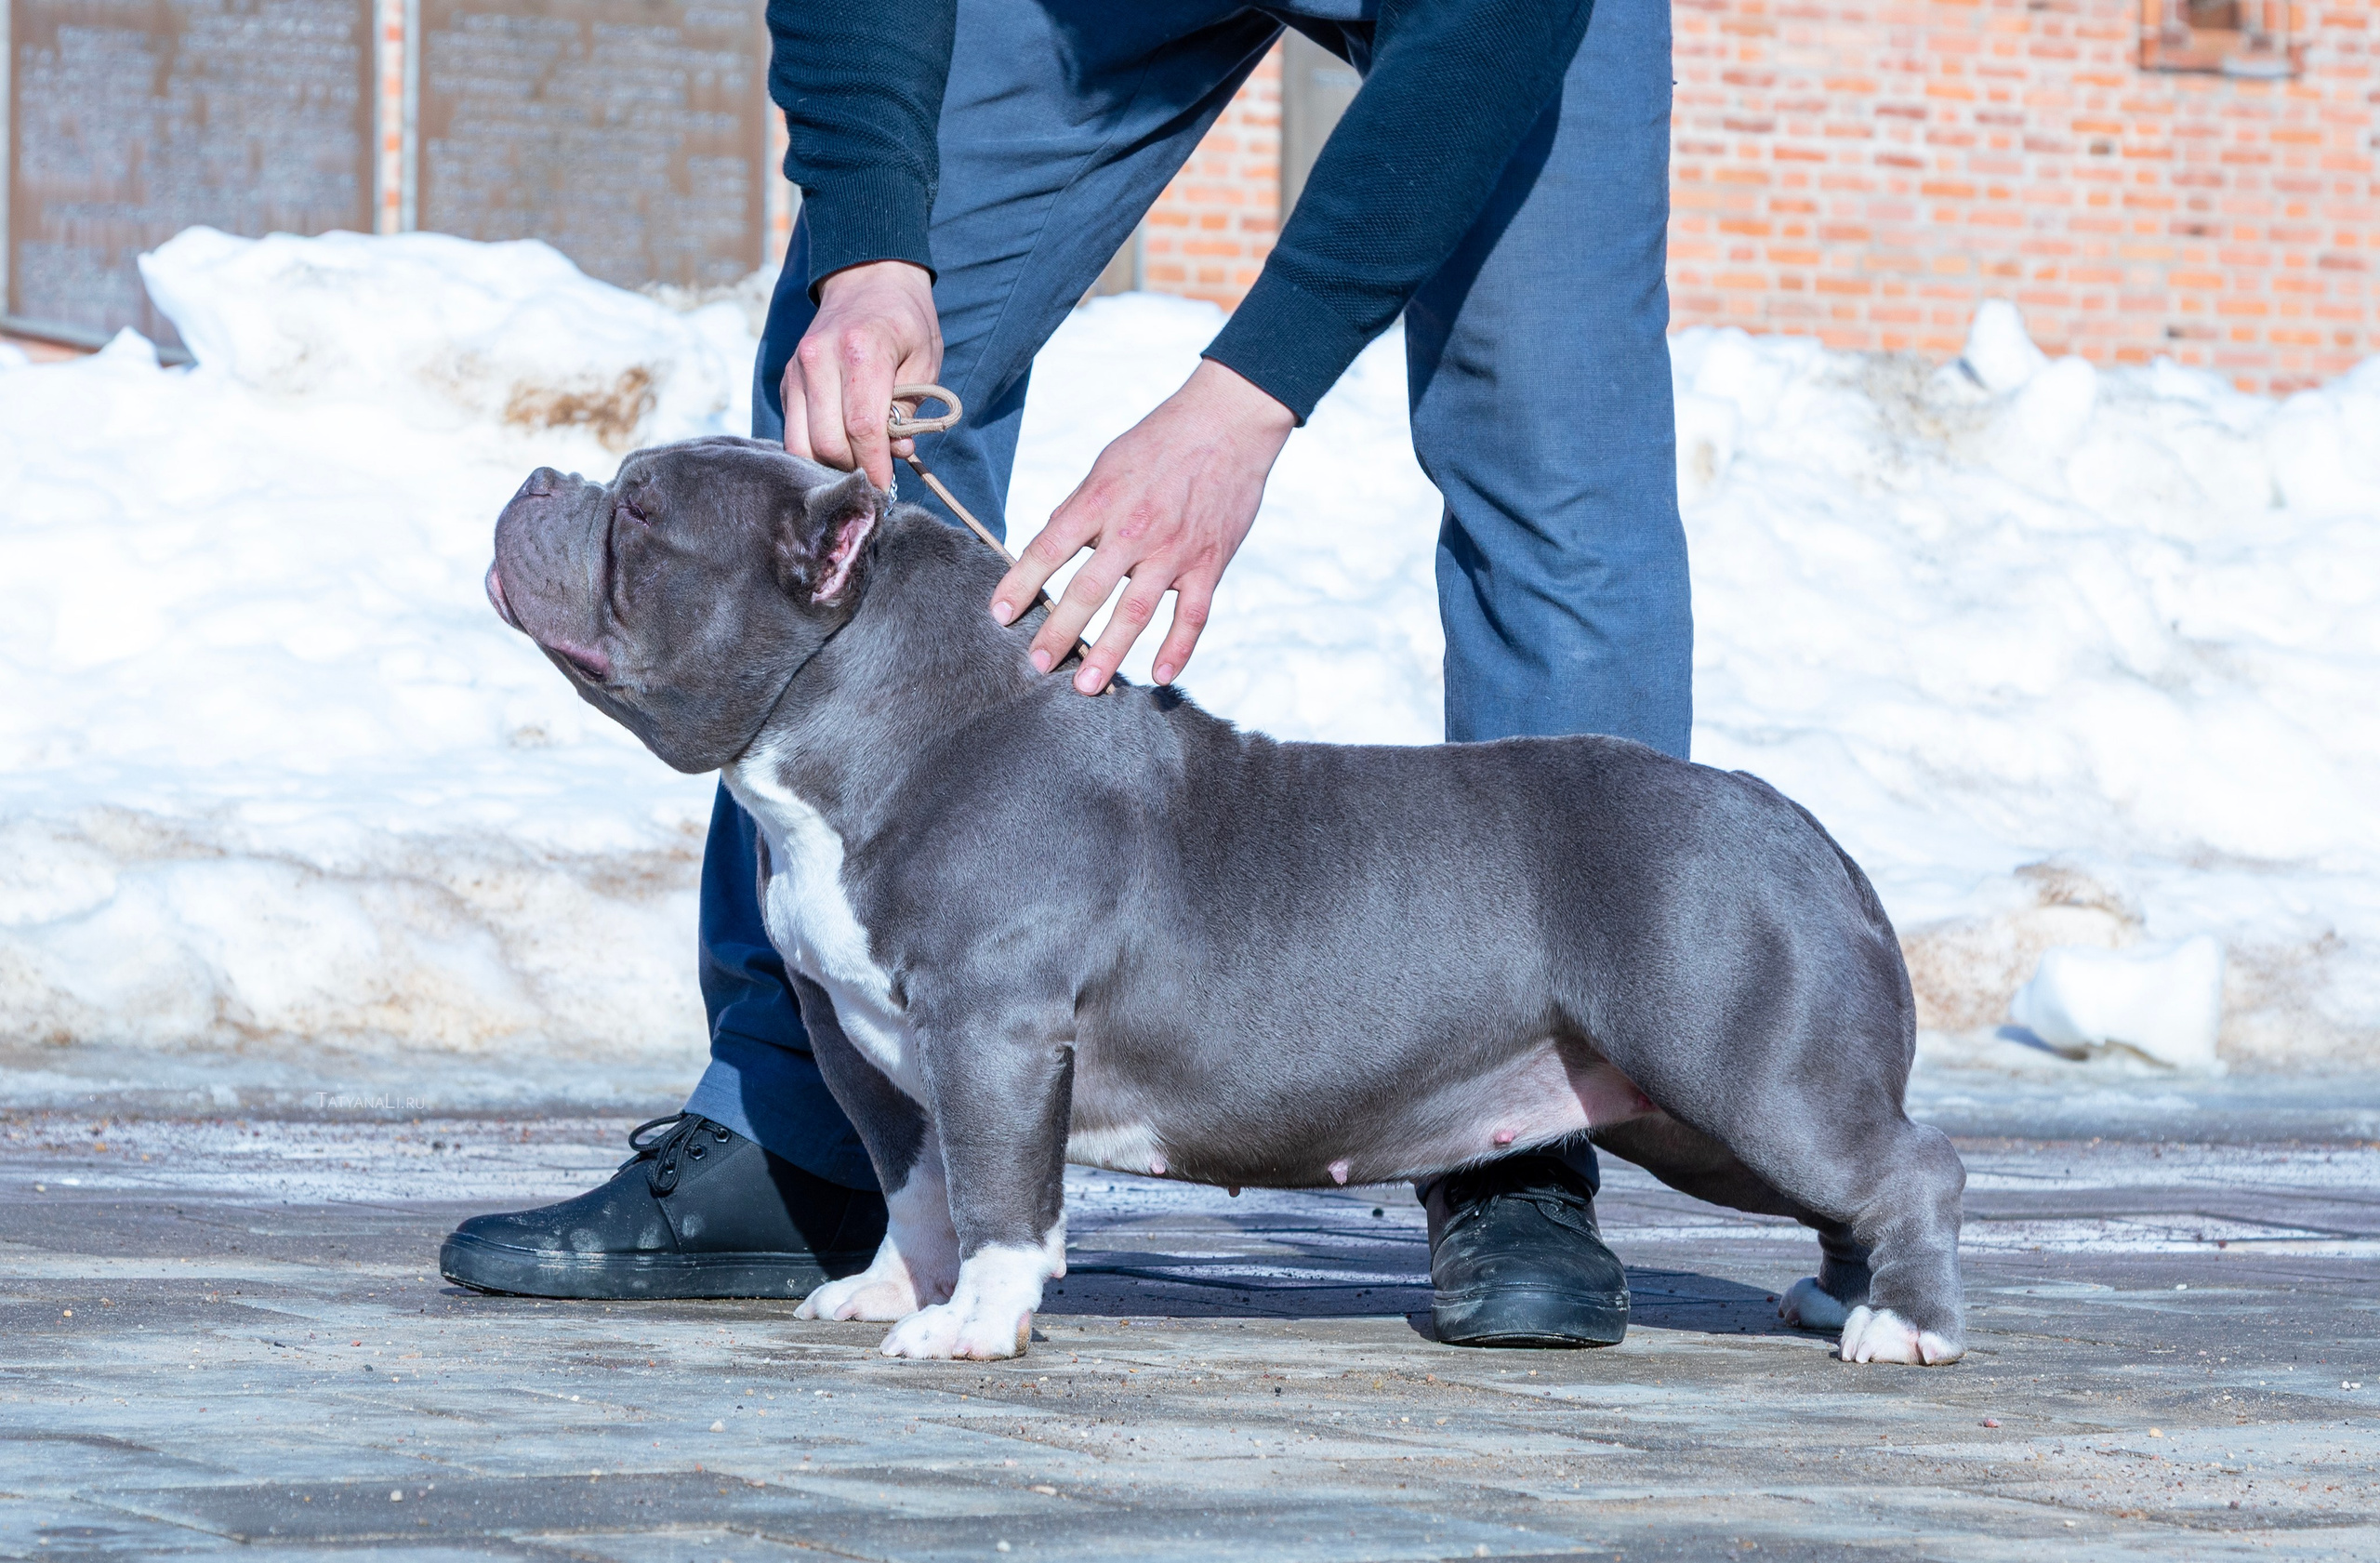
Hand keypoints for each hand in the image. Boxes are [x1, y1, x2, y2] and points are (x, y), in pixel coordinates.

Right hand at [781, 261, 942, 488]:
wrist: (867, 278)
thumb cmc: (905, 321)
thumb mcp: (925, 360)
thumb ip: (911, 410)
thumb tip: (898, 454)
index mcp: (861, 351)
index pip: (863, 427)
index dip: (876, 466)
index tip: (887, 487)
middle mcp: (820, 359)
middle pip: (827, 441)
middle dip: (853, 470)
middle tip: (875, 480)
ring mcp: (798, 369)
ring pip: (802, 443)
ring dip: (829, 465)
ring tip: (856, 467)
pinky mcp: (788, 379)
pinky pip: (793, 431)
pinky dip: (813, 450)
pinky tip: (838, 451)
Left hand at [993, 360, 1294, 693]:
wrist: (1229, 421)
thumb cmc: (1161, 440)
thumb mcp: (1107, 464)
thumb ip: (1079, 508)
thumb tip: (1048, 545)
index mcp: (1101, 500)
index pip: (1049, 548)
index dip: (1020, 583)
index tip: (1000, 615)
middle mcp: (1134, 529)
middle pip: (1087, 590)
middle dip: (1058, 631)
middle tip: (1037, 665)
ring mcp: (1174, 549)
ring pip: (1136, 611)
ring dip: (1109, 652)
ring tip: (1086, 686)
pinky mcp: (1210, 562)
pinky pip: (1193, 615)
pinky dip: (1178, 648)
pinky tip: (1160, 675)